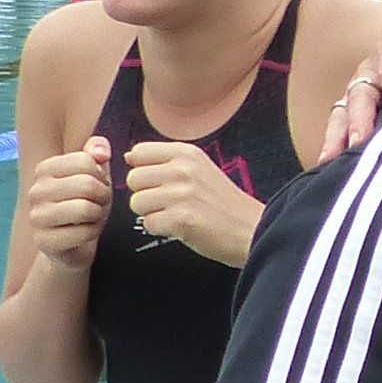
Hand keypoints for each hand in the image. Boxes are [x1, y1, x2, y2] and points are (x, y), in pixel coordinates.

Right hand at [20, 138, 111, 274]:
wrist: (74, 241)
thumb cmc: (86, 201)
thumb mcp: (96, 172)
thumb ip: (97, 150)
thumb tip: (101, 153)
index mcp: (44, 169)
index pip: (86, 161)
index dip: (101, 176)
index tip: (97, 186)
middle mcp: (35, 191)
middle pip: (86, 184)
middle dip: (103, 196)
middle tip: (98, 204)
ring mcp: (36, 217)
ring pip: (85, 208)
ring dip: (98, 215)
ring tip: (91, 216)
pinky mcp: (43, 241)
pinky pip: (84, 233)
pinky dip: (93, 233)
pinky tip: (84, 232)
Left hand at [122, 140, 264, 266]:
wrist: (252, 229)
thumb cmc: (224, 203)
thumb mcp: (200, 169)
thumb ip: (165, 161)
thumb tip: (129, 156)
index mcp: (187, 154)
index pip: (139, 152)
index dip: (143, 170)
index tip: (160, 181)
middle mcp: (183, 170)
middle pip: (133, 179)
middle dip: (145, 194)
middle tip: (170, 202)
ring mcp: (181, 194)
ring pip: (136, 203)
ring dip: (152, 213)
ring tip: (176, 214)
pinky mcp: (180, 219)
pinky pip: (148, 223)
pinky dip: (161, 229)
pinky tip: (180, 226)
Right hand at [327, 0, 381, 156]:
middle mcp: (372, 68)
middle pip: (361, 94)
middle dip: (360, 119)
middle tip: (360, 143)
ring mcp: (365, 86)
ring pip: (346, 111)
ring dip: (338, 135)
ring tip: (331, 161)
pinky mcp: (364, 104)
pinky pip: (345, 122)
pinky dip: (337, 142)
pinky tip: (330, 167)